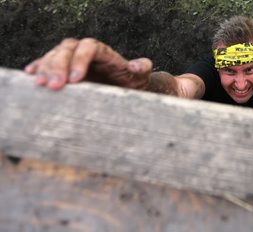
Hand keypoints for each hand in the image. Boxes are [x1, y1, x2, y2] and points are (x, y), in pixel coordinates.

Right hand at [24, 38, 151, 89]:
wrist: (124, 91)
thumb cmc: (132, 83)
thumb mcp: (141, 76)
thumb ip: (143, 68)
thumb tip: (135, 66)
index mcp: (102, 51)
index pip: (88, 47)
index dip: (80, 60)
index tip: (76, 80)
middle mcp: (83, 51)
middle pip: (67, 50)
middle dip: (58, 67)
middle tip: (54, 86)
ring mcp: (71, 59)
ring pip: (54, 56)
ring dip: (45, 69)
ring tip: (41, 84)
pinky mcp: (62, 69)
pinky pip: (46, 64)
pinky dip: (38, 68)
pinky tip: (31, 77)